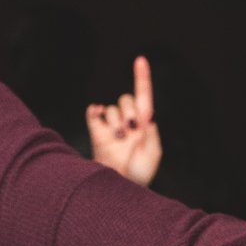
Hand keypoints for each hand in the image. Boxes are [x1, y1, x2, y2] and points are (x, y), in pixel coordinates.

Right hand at [87, 55, 161, 186]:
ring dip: (116, 123)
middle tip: (131, 131)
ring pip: (111, 108)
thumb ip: (152, 135)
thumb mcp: (152, 155)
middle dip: (129, 112)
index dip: (142, 77)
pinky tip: (99, 116)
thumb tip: (149, 117)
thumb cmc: (139, 173)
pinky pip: (94, 111)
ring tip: (118, 140)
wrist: (119, 185)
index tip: (140, 59)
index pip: (143, 95)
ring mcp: (111, 125)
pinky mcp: (96, 130)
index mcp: (144, 124)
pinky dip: (95, 111)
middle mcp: (127, 121)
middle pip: (126, 99)